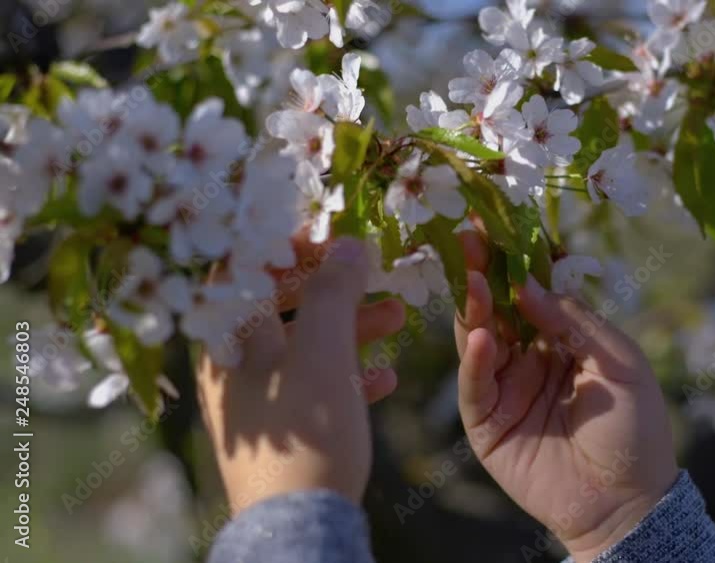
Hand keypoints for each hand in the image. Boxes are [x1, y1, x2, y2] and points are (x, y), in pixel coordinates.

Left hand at [198, 237, 404, 511]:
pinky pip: (311, 383)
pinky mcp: (279, 426)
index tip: (336, 237)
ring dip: (351, 325)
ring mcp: (253, 394)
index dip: (289, 242)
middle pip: (281, 301)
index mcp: (226, 333)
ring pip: (303, 341)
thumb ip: (334, 290)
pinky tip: (385, 377)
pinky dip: (346, 372)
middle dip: (335, 286)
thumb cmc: (305, 430)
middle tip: (375, 273)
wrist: (297, 526)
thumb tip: (348, 243)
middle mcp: (231, 360)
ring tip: (399, 318)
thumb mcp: (323, 351)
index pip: (244, 263)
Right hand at [454, 233, 678, 561]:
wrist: (626, 503)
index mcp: (562, 340)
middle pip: (498, 308)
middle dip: (484, 273)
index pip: (532, 292)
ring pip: (479, 339)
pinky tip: (481, 336)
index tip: (497, 223)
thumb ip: (577, 323)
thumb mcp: (622, 364)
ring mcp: (504, 388)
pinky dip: (474, 361)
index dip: (515, 259)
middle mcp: (527, 358)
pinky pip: (475, 385)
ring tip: (474, 279)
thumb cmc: (635, 430)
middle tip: (467, 237)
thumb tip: (530, 289)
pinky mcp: (486, 422)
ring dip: (474, 308)